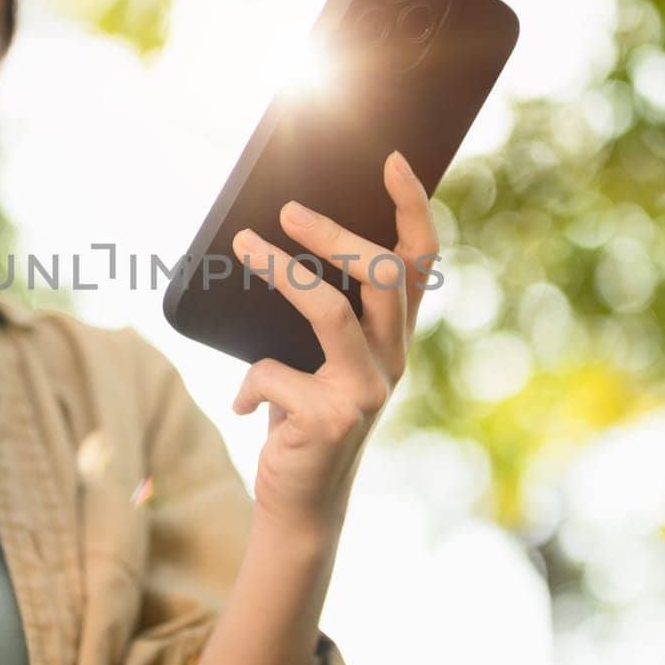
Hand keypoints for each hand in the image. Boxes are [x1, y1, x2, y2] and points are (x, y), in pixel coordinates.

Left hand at [230, 150, 438, 537]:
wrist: (300, 503)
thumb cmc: (302, 417)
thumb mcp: (318, 360)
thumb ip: (318, 314)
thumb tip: (272, 238)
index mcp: (394, 335)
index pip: (420, 261)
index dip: (412, 208)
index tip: (390, 161)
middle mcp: (392, 358)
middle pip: (382, 274)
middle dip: (334, 233)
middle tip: (285, 210)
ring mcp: (366, 389)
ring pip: (331, 312)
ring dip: (284, 273)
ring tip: (245, 244)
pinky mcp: (330, 418)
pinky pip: (273, 372)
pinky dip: (250, 383)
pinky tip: (245, 406)